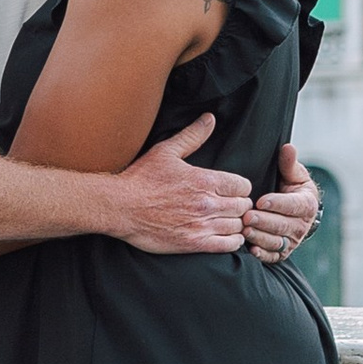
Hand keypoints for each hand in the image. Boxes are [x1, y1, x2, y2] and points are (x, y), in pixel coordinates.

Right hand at [108, 117, 252, 255]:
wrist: (120, 207)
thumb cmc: (140, 179)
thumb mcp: (166, 151)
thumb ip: (192, 136)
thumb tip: (210, 119)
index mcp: (205, 179)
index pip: (243, 185)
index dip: (239, 187)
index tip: (231, 189)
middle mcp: (208, 203)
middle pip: (243, 205)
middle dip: (238, 204)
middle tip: (228, 204)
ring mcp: (202, 225)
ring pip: (238, 225)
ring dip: (235, 222)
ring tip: (226, 219)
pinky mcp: (194, 243)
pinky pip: (229, 244)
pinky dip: (232, 240)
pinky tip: (224, 234)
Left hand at [245, 144, 319, 265]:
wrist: (293, 211)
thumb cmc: (290, 188)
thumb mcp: (293, 175)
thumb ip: (289, 163)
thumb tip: (288, 148)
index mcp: (306, 204)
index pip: (293, 205)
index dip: (278, 204)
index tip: (261, 201)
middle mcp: (301, 225)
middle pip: (283, 225)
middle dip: (264, 221)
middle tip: (248, 217)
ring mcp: (292, 240)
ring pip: (276, 241)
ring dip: (260, 237)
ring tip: (245, 230)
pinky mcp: (282, 252)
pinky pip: (273, 256)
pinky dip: (263, 254)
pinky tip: (251, 249)